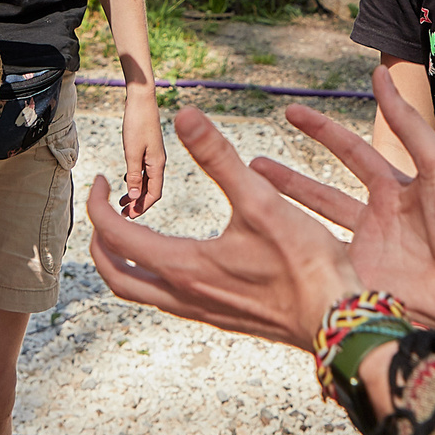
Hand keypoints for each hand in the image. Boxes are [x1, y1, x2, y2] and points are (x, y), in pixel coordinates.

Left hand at [86, 107, 357, 350]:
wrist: (336, 320)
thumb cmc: (304, 264)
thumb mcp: (261, 200)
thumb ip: (220, 156)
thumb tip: (185, 114)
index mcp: (183, 265)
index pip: (116, 236)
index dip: (98, 205)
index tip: (99, 180)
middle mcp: (184, 295)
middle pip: (116, 276)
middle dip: (99, 242)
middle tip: (102, 210)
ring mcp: (202, 312)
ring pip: (141, 294)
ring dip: (124, 262)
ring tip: (131, 232)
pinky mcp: (223, 320)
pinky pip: (169, 302)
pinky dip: (154, 276)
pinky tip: (179, 258)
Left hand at [116, 84, 166, 215]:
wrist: (141, 98)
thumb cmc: (137, 122)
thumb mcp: (132, 151)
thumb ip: (134, 175)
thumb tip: (135, 198)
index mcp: (158, 164)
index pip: (154, 194)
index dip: (143, 207)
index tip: (129, 217)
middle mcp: (159, 161)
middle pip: (151, 190)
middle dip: (138, 204)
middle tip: (124, 214)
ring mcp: (155, 155)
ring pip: (148, 181)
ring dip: (137, 193)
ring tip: (122, 202)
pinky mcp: (149, 148)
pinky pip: (145, 170)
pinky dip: (137, 180)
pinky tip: (128, 181)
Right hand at [260, 72, 434, 343]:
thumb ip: (406, 120)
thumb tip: (381, 73)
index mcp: (394, 186)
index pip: (349, 150)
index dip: (320, 130)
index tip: (290, 111)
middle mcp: (377, 217)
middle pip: (322, 193)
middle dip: (288, 179)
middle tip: (253, 165)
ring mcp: (368, 249)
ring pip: (316, 228)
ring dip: (286, 216)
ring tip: (252, 202)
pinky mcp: (363, 279)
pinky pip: (325, 265)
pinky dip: (300, 257)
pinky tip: (272, 251)